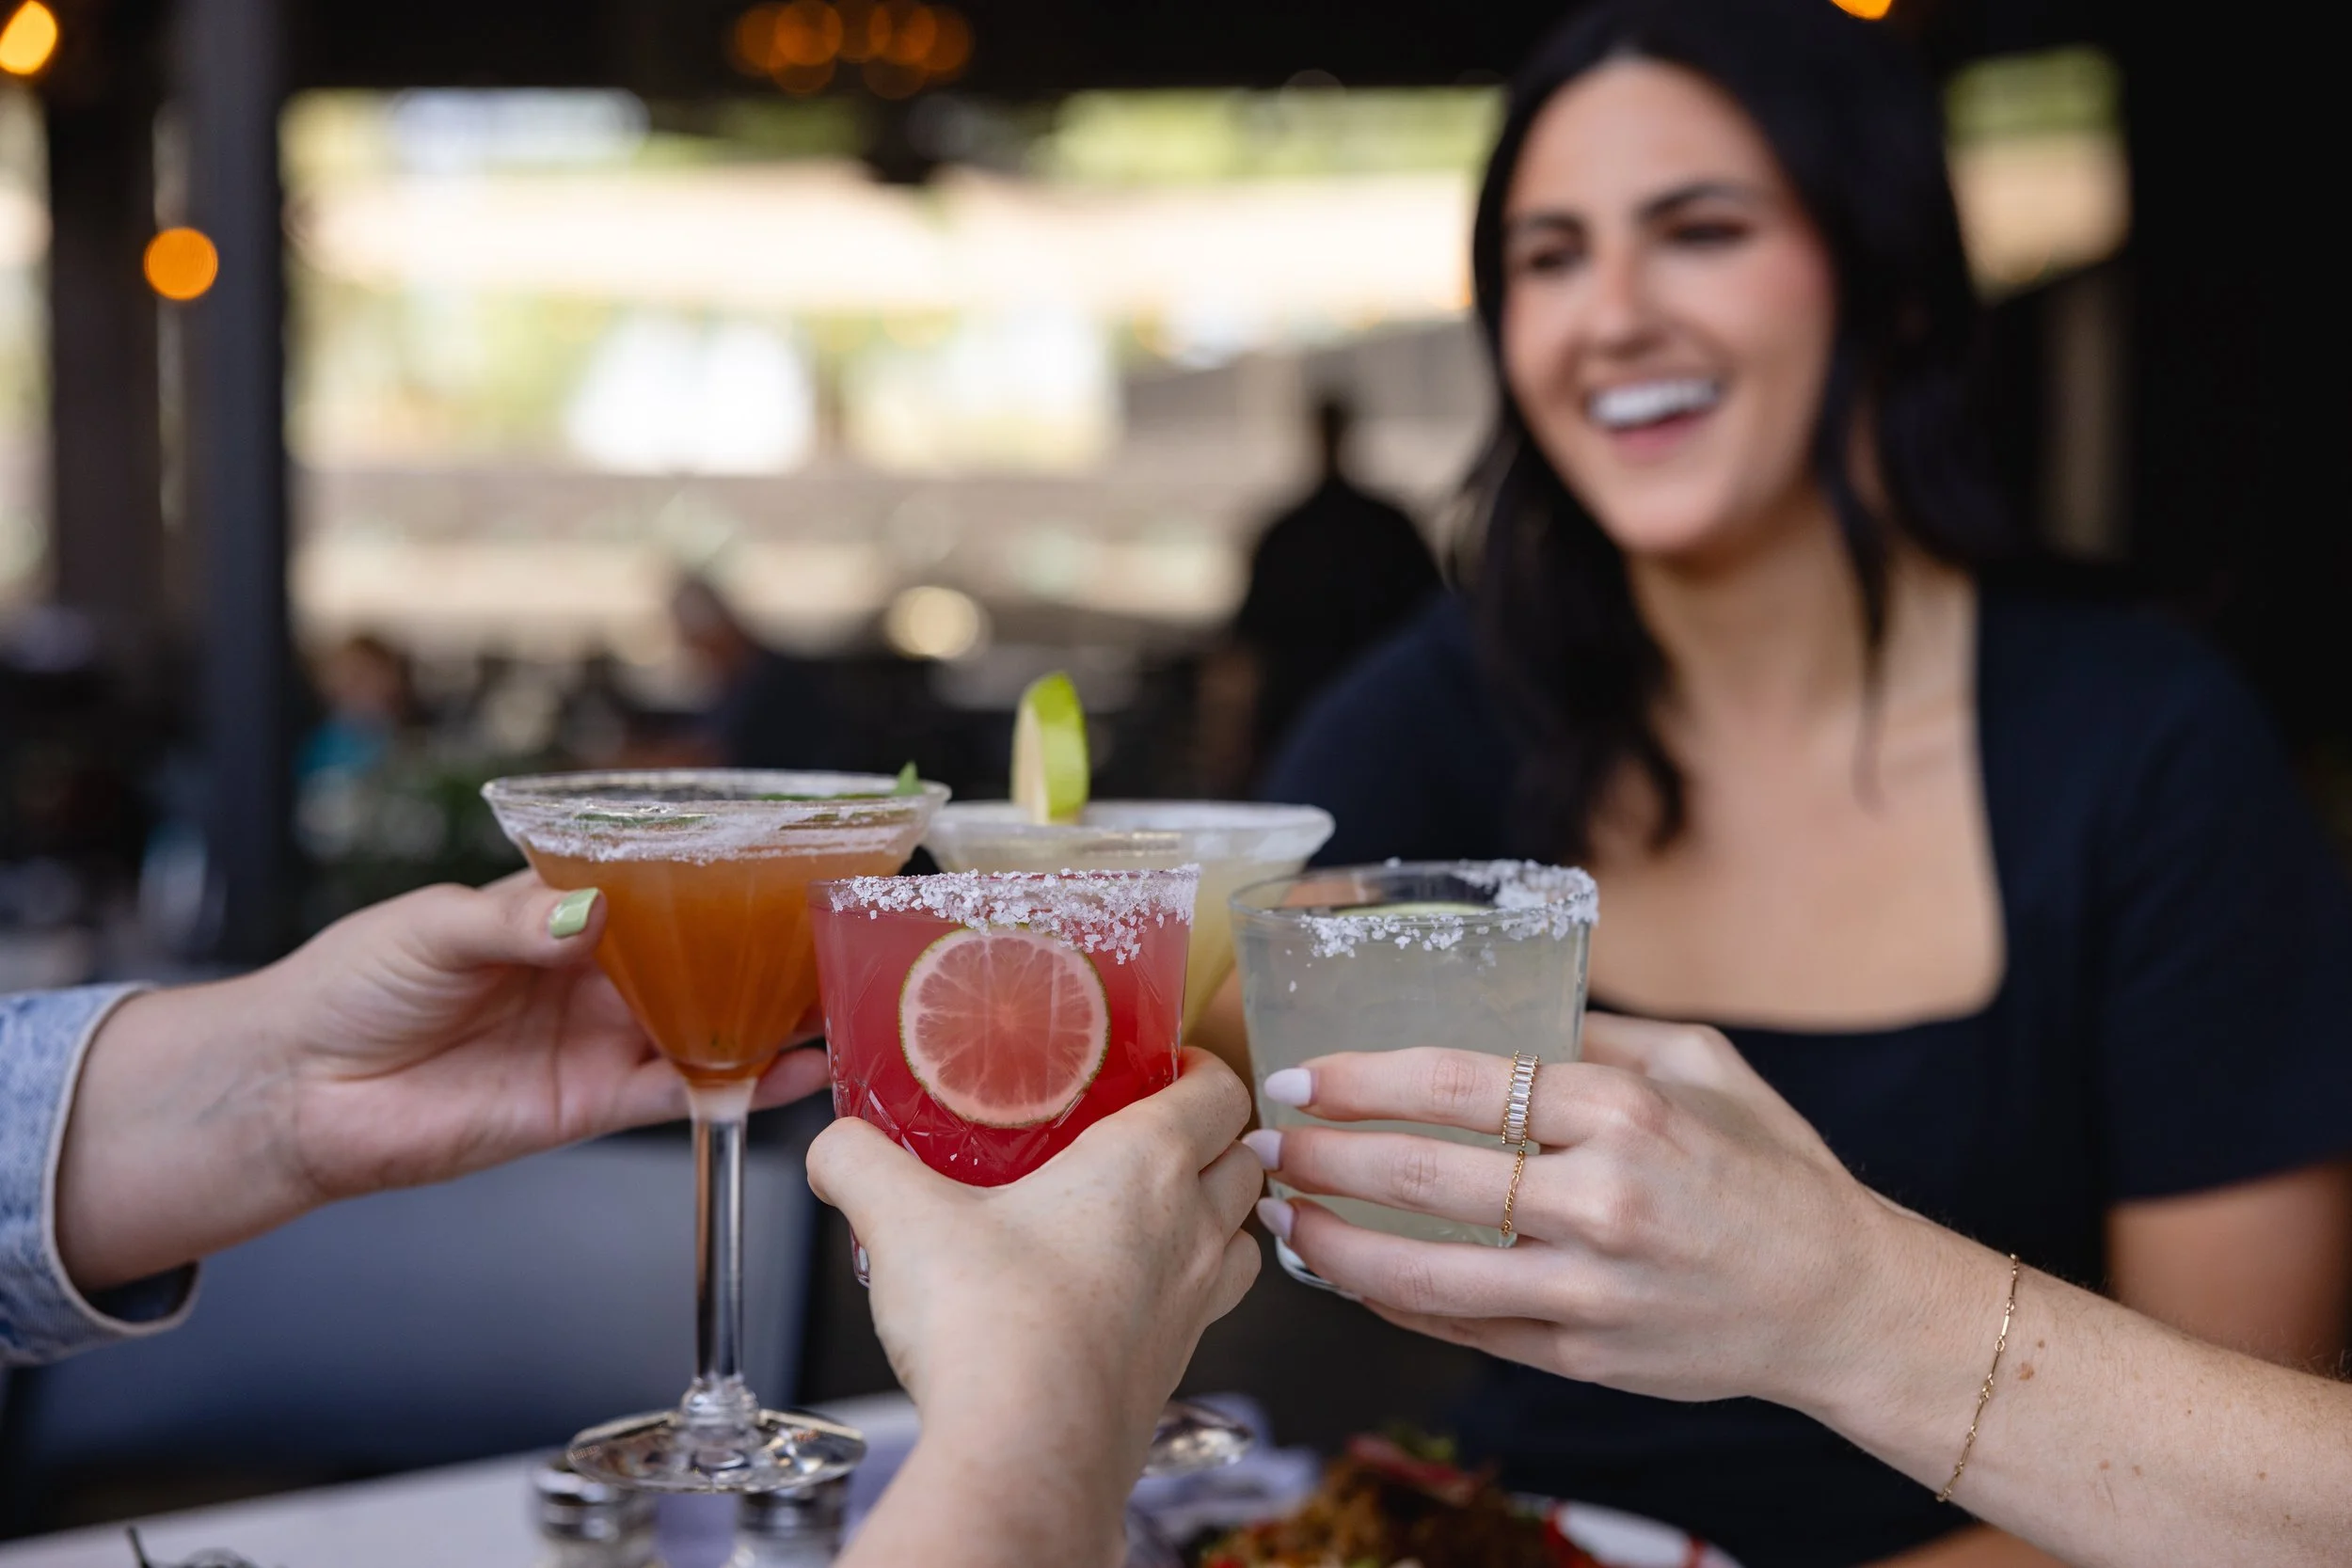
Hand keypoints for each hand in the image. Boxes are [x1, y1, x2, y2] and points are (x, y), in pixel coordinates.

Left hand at [253, 874, 825, 1200]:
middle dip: (762, 946)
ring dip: (769, 1016)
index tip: (780, 860)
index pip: (655, 886)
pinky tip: (791, 1069)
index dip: (715, 876)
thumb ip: (516, 920)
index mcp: (556, 911)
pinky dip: (742, 1084)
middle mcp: (591, 975)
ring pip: (706, 1024)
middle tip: (832, 931)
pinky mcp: (592, 1105)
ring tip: (837, 997)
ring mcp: (597, 1040)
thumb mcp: (432, 926)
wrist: (297, 1093)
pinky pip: (680, 1092)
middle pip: (699, 956)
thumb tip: (592, 910)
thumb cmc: (349, 988)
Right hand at [807, 1048, 1262, 1455]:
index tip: (1169, 1062)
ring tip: (1153, 1214)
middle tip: (1152, 1131)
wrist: (1022, 1454)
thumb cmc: (990, 1326)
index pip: (1220, 1091)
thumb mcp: (900, 1219)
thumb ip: (858, 1164)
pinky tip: (1115, 1297)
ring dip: (1215, 1219)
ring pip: (1240, 1241)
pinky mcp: (1172, 1369)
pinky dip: (1182, 1291)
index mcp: (1146, 1164)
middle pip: (1244, 1163)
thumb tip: (833, 1146)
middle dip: (1212, 1140)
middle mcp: (1190, 1230)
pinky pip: (1204, 1311)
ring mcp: (1191, 1306)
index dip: (1203, 1067)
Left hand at [1253, 1014, 1923, 1409]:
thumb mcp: (1703, 1065)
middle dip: (1324, 1159)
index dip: (1365, 1082)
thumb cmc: (1771, 1169)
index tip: (1304, 1076)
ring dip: (1334, 1245)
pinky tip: (1348, 1275)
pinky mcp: (1581, 1356)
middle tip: (1264, 1142)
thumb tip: (1502, 1008)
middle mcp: (1601, 1202)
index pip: (1462, 1086)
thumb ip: (1597, 1036)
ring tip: (1279, 1218)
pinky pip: (1462, 1329)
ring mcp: (1588, 1291)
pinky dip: (1392, 1302)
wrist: (1841, 1301)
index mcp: (1624, 1113)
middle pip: (1425, 1178)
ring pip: (1426, 1273)